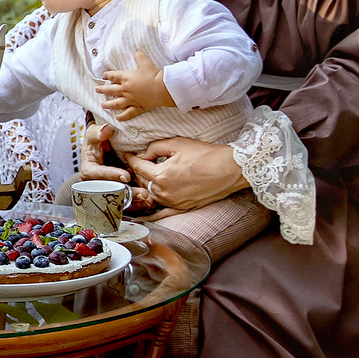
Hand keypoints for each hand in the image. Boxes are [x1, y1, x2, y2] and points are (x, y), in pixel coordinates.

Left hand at [95, 49, 173, 121]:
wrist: (162, 88)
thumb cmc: (153, 75)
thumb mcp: (145, 62)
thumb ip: (139, 56)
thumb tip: (137, 52)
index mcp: (126, 78)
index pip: (114, 76)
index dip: (108, 75)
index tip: (104, 75)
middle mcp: (126, 90)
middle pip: (111, 90)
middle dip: (103, 90)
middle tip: (97, 90)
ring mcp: (131, 100)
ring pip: (116, 103)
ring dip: (108, 104)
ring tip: (102, 105)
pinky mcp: (138, 107)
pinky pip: (128, 113)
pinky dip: (122, 116)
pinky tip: (117, 118)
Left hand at [128, 138, 243, 211]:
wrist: (229, 169)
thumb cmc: (206, 154)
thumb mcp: (177, 143)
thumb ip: (154, 148)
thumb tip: (141, 155)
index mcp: (161, 175)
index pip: (137, 166)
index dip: (131, 159)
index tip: (129, 155)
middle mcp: (164, 191)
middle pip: (142, 181)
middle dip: (138, 171)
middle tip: (137, 163)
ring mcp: (173, 202)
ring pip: (150, 195)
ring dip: (145, 186)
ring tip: (145, 177)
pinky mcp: (182, 209)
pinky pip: (161, 214)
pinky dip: (151, 212)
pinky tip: (143, 212)